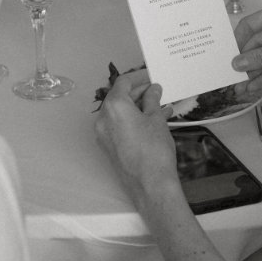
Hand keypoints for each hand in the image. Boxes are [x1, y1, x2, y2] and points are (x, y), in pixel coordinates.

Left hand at [93, 70, 181, 208]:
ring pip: (119, 112)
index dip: (139, 76)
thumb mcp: (156, 119)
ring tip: (158, 106)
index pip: (123, 82)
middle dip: (138, 92)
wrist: (150, 184)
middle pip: (119, 96)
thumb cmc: (153, 152)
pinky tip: (150, 120)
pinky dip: (132, 119)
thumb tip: (152, 90)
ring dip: (136, 106)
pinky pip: (118, 125)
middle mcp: (103, 119)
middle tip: (156, 91)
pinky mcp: (108, 146)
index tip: (151, 76)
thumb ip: (152, 100)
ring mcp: (103, 134)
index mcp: (114, 106)